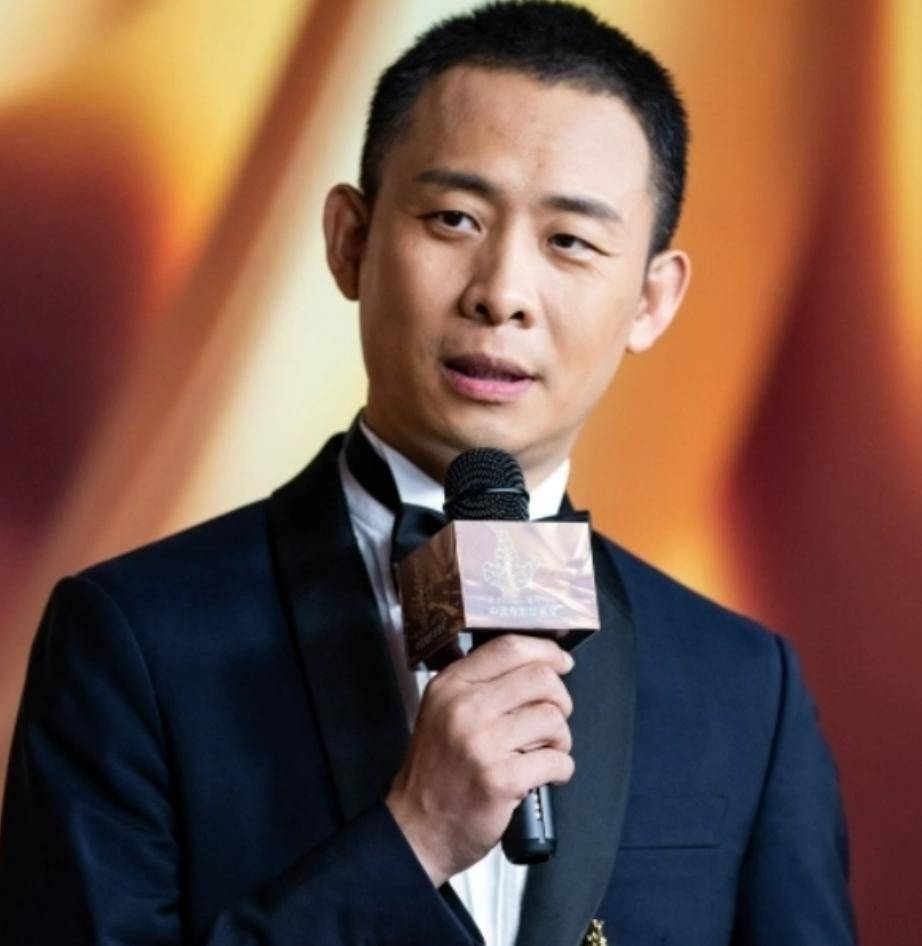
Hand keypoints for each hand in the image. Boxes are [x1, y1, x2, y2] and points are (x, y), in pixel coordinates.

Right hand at [385, 634, 574, 885]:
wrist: (416, 828)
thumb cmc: (436, 771)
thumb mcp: (442, 711)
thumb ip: (480, 685)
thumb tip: (536, 666)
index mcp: (450, 685)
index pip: (509, 647)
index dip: (546, 651)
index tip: (561, 662)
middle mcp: (464, 707)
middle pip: (540, 678)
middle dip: (560, 699)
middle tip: (554, 718)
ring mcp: (482, 743)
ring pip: (552, 719)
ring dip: (561, 738)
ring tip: (547, 751)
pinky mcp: (501, 779)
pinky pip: (556, 760)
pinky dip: (562, 769)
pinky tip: (546, 775)